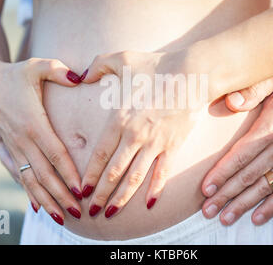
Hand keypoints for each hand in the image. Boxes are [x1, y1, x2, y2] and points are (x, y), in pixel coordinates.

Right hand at [0, 58, 84, 223]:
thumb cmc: (17, 74)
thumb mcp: (37, 66)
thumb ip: (58, 70)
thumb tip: (79, 77)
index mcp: (33, 123)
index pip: (55, 153)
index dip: (68, 172)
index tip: (81, 189)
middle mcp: (23, 140)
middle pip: (44, 173)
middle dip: (61, 195)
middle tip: (77, 212)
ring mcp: (14, 147)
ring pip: (31, 179)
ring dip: (46, 199)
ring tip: (61, 217)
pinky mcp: (10, 150)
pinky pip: (20, 175)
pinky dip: (29, 192)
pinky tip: (39, 206)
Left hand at [80, 50, 204, 217]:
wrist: (192, 73)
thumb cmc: (156, 65)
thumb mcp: (121, 59)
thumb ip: (96, 66)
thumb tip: (80, 75)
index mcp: (119, 119)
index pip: (100, 155)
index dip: (89, 175)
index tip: (80, 190)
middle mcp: (135, 136)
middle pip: (114, 172)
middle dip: (100, 194)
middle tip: (90, 212)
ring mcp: (155, 143)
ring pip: (134, 177)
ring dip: (122, 198)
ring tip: (111, 214)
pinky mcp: (173, 145)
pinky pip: (162, 172)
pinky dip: (155, 190)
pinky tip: (148, 205)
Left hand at [201, 65, 272, 225]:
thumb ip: (252, 90)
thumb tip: (229, 102)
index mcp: (270, 128)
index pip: (240, 156)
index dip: (222, 174)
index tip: (206, 188)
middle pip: (248, 177)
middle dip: (225, 195)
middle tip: (207, 210)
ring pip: (264, 188)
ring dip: (243, 205)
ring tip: (225, 218)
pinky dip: (272, 206)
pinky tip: (257, 217)